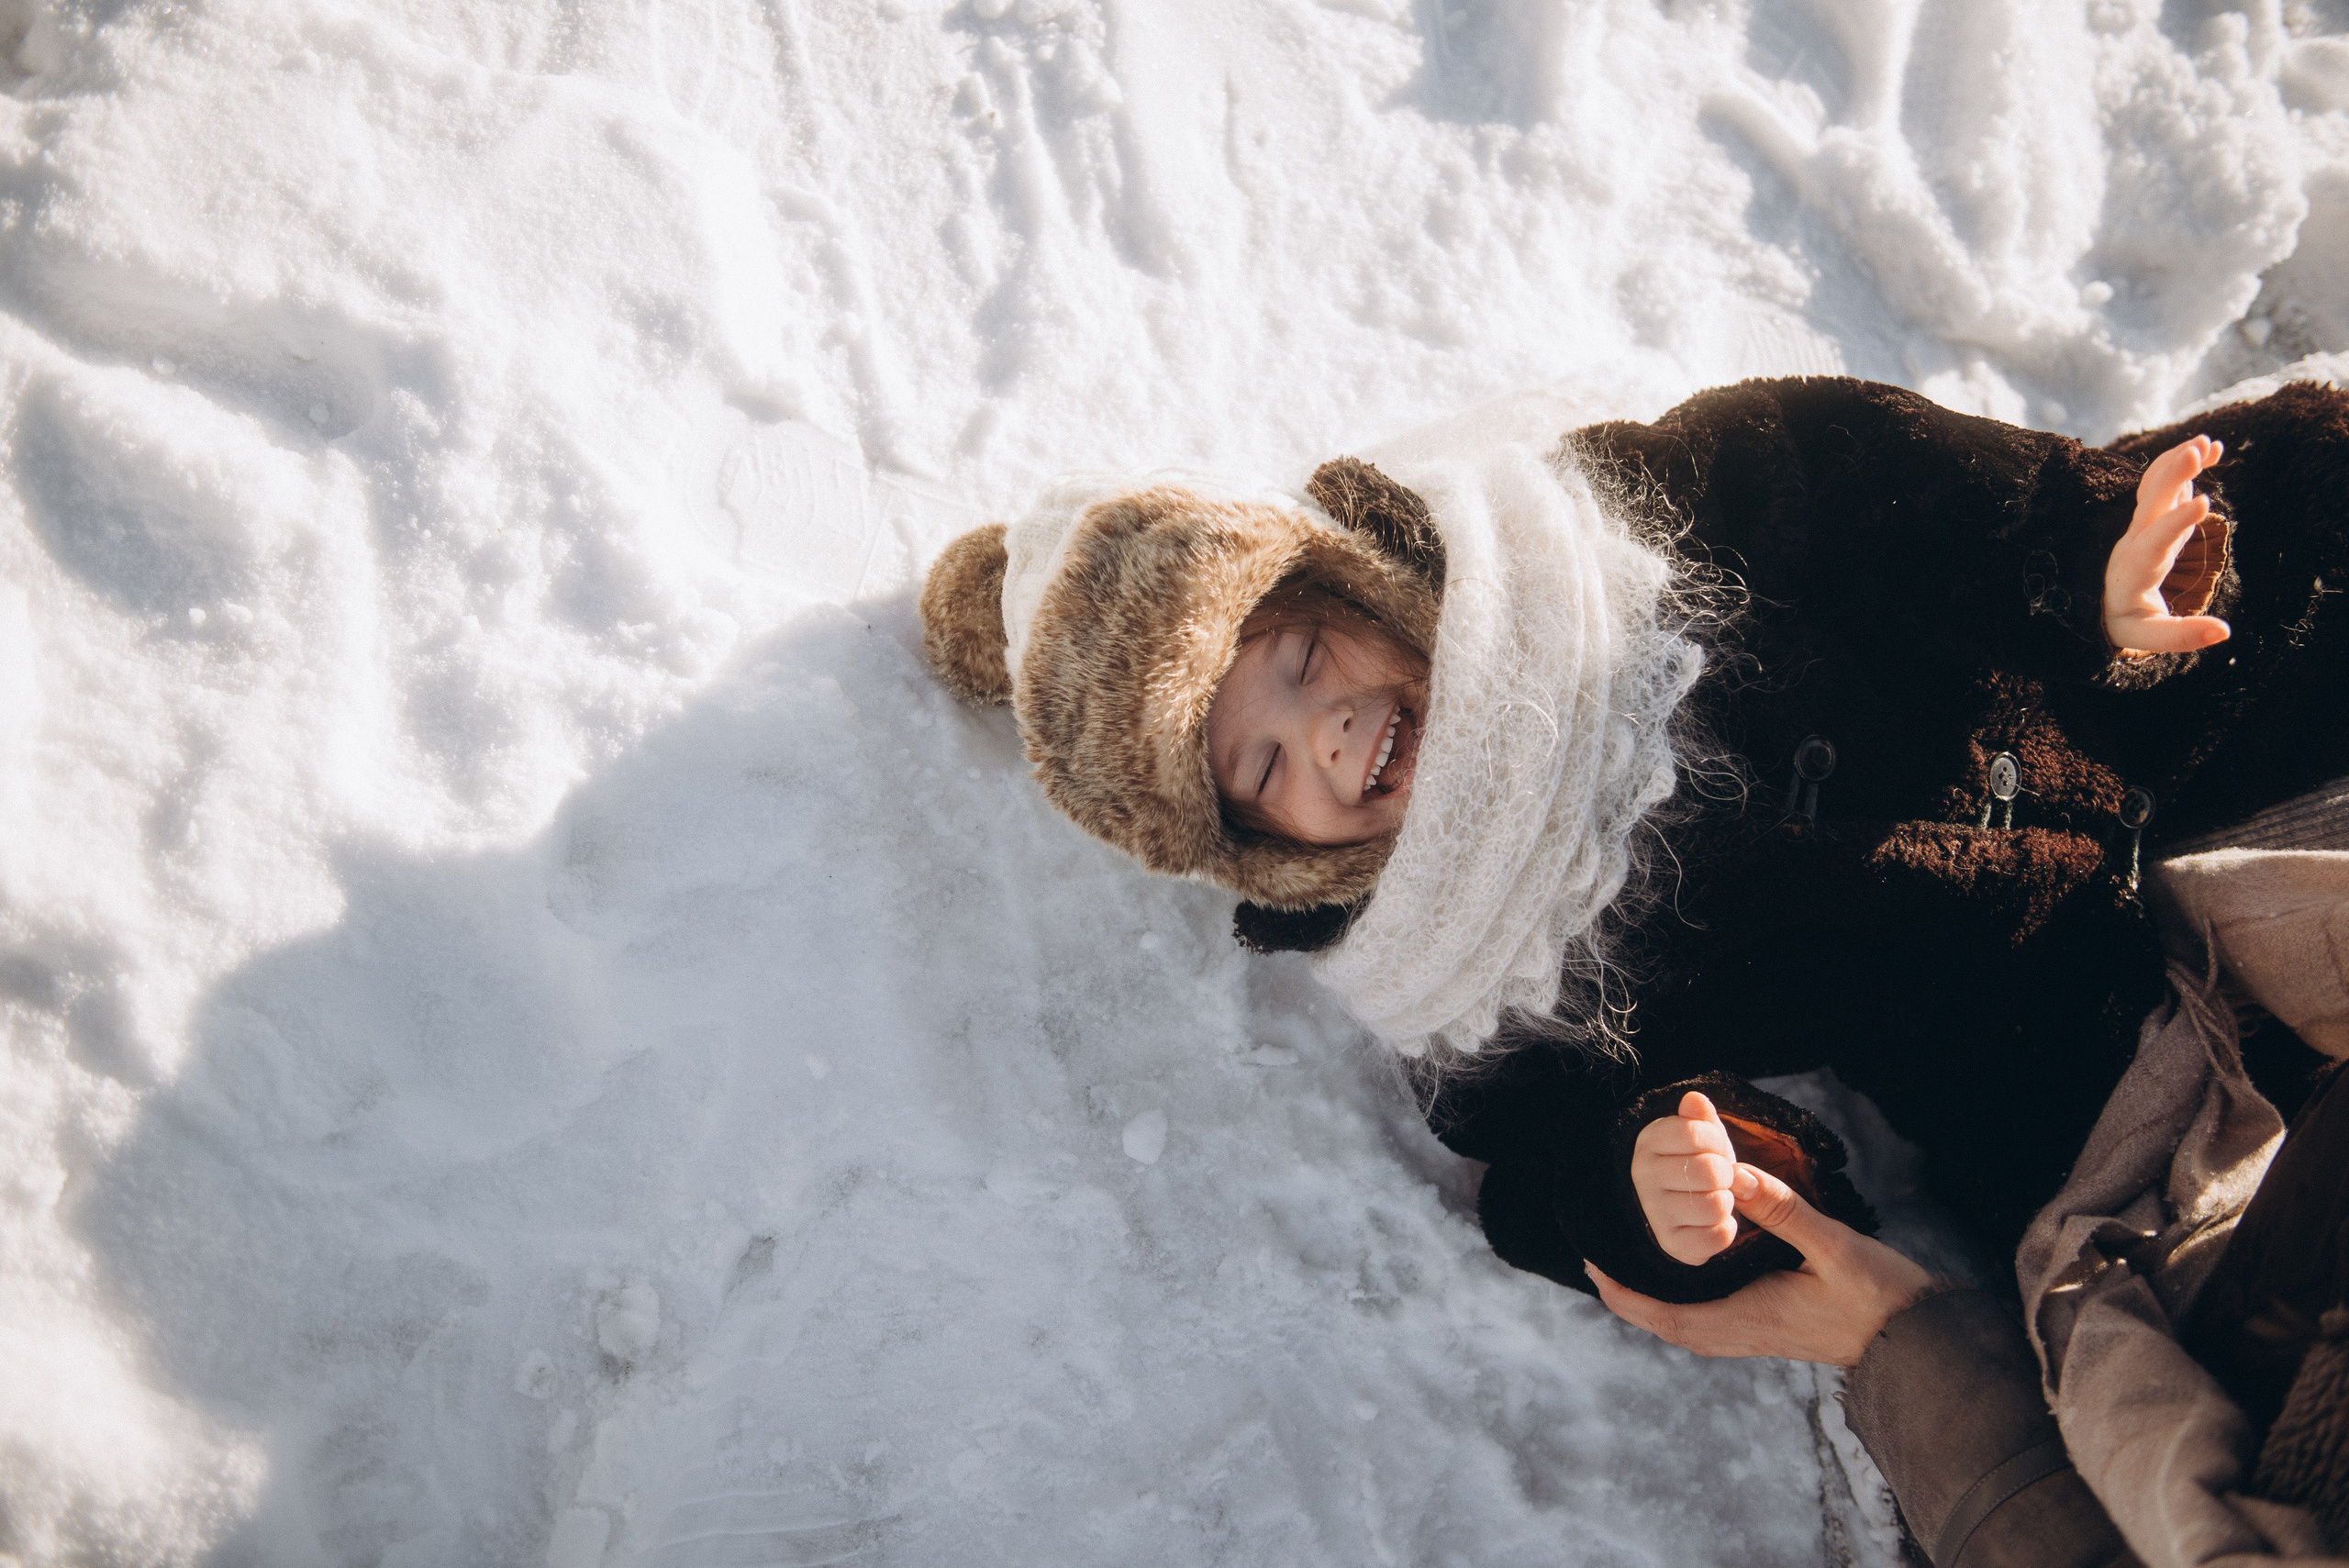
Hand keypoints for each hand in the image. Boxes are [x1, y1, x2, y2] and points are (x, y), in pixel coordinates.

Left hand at [1587, 1164, 1932, 1365]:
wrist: (1923, 1344)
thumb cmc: (1882, 1297)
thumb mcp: (1833, 1246)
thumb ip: (1781, 1210)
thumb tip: (1730, 1176)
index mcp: (1751, 1317)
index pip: (1670, 1317)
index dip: (1627, 1297)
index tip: (1595, 1271)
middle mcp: (1749, 1333)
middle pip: (1672, 1327)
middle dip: (1632, 1300)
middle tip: (1600, 1265)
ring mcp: (1763, 1336)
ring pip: (1692, 1329)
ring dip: (1658, 1305)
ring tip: (1633, 1270)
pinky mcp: (1777, 1330)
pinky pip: (1715, 1325)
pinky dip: (1688, 1306)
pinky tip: (1692, 1280)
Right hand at [1632, 1091, 1740, 1265]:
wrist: (1691, 1210)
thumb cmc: (1701, 1164)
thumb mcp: (1704, 1136)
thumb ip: (1701, 1117)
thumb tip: (1695, 1100)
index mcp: (1649, 1141)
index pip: (1695, 1133)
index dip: (1718, 1142)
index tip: (1714, 1149)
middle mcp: (1643, 1175)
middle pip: (1709, 1170)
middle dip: (1726, 1174)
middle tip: (1719, 1178)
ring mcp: (1654, 1213)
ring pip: (1715, 1204)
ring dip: (1727, 1202)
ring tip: (1715, 1198)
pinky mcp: (1671, 1246)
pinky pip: (1719, 1236)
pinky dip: (1727, 1229)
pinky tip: (1713, 1223)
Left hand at [2103, 435, 2232, 655]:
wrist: (2097, 606)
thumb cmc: (2123, 624)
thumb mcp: (2146, 637)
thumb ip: (2181, 636)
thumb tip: (2224, 633)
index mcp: (2133, 569)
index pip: (2153, 541)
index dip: (2175, 522)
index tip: (2203, 503)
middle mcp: (2133, 541)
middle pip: (2150, 502)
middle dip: (2174, 474)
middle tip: (2200, 449)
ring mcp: (2141, 526)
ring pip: (2156, 487)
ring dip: (2179, 463)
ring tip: (2209, 443)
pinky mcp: (2151, 519)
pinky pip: (2164, 487)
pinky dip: (2183, 467)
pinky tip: (2207, 452)